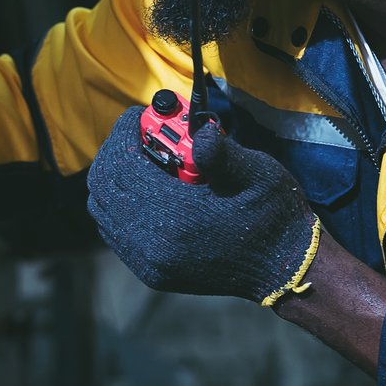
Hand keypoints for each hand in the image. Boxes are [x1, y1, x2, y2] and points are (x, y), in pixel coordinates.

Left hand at [86, 109, 320, 304]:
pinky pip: (113, 229)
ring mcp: (147, 262)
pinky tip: (149, 187)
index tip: (139, 114)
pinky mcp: (149, 270)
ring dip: (116, 177)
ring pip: (102, 208)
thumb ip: (222, 154)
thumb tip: (199, 133)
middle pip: (103, 185)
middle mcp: (153, 246)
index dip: (125, 133)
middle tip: (141, 133)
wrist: (283, 269)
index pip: (123, 165)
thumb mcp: (258, 174)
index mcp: (177, 220)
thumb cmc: (274, 217)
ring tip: (146, 158)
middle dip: (117, 151)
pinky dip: (121, 202)